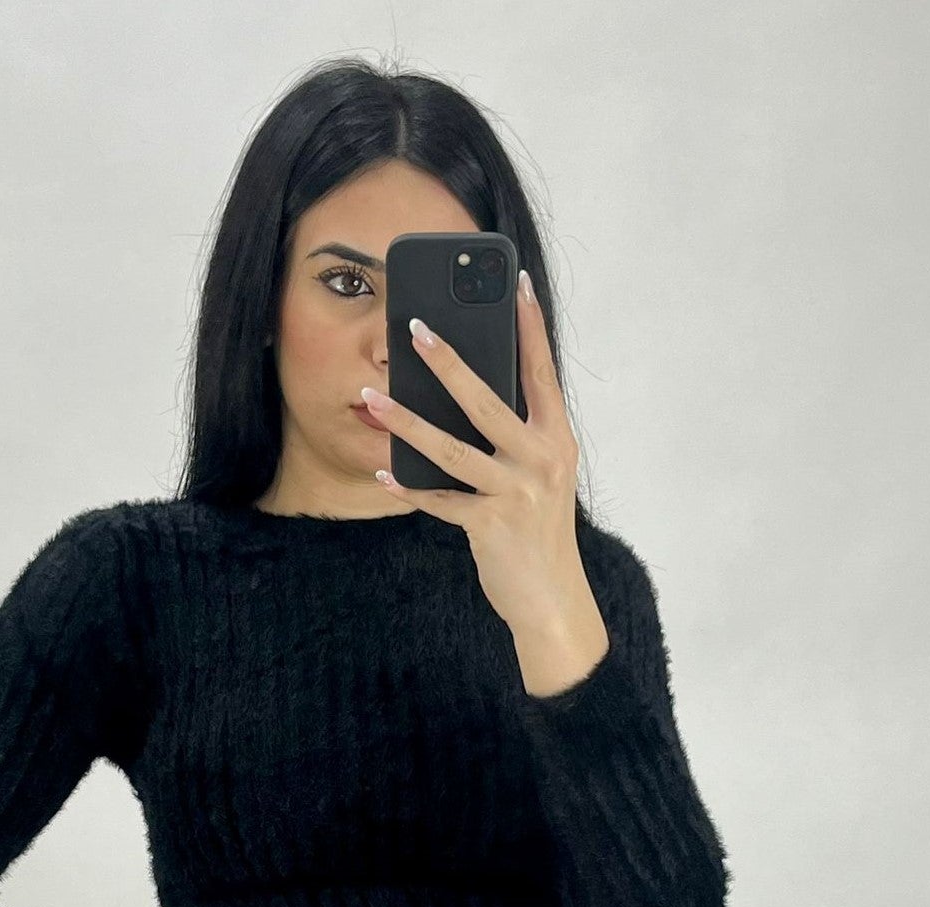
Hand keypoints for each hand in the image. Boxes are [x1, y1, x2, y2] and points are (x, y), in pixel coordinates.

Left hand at [360, 268, 588, 635]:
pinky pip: (439, 499)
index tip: (515, 282)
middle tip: (415, 326)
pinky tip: (382, 473)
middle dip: (447, 361)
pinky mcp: (490, 524)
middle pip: (486, 400)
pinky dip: (408, 487)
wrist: (554, 601)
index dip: (530, 326)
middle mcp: (542, 459)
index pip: (542, 371)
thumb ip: (516, 438)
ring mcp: (517, 492)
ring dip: (405, 421)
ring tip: (372, 396)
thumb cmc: (539, 533)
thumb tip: (466, 397)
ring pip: (451, 448)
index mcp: (557, 439)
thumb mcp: (541, 477)